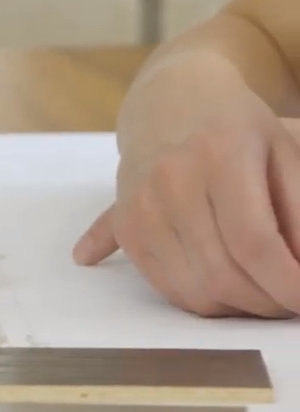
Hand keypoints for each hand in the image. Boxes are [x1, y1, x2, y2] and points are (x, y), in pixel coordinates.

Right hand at [73, 77, 299, 318]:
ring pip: (193, 290)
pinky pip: (165, 287)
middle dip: (267, 302)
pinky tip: (227, 291)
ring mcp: (141, 207)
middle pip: (221, 273)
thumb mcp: (285, 152)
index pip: (254, 242)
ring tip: (262, 293)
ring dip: (236, 308)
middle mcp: (170, 182)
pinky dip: (203, 301)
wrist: (168, 103)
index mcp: (218, 156)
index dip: (287, 283)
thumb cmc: (238, 125)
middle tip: (290, 300)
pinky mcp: (126, 228)